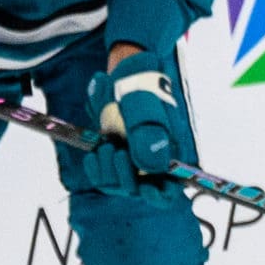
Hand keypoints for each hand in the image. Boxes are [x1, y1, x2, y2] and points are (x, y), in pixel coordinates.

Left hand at [85, 49, 189, 195]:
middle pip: (137, 190)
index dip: (159, 196)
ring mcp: (132, 159)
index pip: (170, 189)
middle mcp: (153, 160)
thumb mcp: (143, 104)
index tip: (145, 190)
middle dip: (122, 176)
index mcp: (171, 150)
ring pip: (117, 184)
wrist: (124, 68)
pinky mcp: (115, 156)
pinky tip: (92, 155)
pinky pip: (102, 177)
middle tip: (114, 151)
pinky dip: (95, 169)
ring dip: (106, 171)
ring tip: (104, 146)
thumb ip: (148, 134)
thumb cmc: (139, 83)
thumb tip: (153, 167)